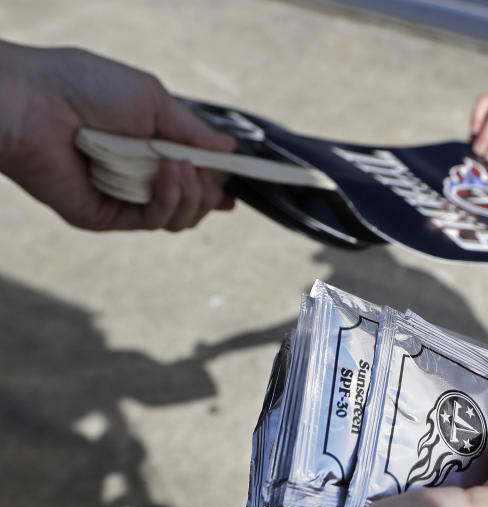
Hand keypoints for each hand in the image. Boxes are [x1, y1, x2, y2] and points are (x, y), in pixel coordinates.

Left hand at [0, 40, 235, 231]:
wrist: (33, 100)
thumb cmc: (85, 86)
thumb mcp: (154, 100)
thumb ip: (192, 131)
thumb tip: (229, 149)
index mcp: (145, 149)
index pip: (189, 179)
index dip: (214, 188)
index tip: (234, 190)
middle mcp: (134, 177)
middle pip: (192, 204)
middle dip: (207, 190)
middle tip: (202, 169)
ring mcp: (120, 199)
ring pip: (178, 218)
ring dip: (192, 195)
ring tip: (181, 167)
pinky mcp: (103, 216)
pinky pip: (152, 220)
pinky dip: (168, 200)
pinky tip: (168, 173)